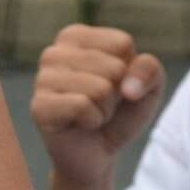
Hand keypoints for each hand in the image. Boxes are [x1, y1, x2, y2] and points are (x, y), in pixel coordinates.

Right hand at [31, 25, 165, 186]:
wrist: (99, 152)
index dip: (129, 71)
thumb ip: (149, 70)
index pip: (123, 44)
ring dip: (105, 110)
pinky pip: (82, 107)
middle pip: (114, 67)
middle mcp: (54, 52)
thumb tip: (128, 88)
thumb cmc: (120, 112)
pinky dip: (93, 121)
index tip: (114, 85)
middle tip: (101, 105)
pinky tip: (80, 124)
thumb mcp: (148, 87)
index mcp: (76, 36)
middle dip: (117, 94)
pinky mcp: (39, 107)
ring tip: (91, 114)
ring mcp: (42, 79)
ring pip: (100, 88)